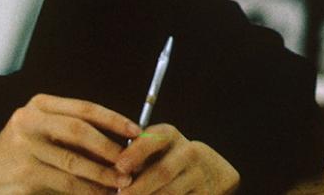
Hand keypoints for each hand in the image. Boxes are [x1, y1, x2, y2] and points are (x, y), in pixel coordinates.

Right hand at [0, 94, 141, 193]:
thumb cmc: (24, 151)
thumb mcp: (44, 131)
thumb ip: (74, 133)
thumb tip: (121, 143)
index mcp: (39, 105)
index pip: (83, 108)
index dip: (113, 120)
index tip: (136, 132)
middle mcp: (30, 121)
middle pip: (79, 131)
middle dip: (110, 148)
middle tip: (132, 162)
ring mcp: (26, 147)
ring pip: (75, 162)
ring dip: (103, 174)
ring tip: (123, 183)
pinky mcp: (26, 173)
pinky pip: (66, 183)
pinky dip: (88, 190)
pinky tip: (101, 193)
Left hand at [114, 124, 238, 194]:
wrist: (208, 168)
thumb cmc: (166, 155)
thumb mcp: (155, 146)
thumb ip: (136, 153)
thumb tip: (116, 172)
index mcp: (170, 134)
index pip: (152, 140)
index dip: (135, 153)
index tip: (119, 166)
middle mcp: (188, 152)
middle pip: (163, 172)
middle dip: (140, 186)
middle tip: (121, 194)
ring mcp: (198, 175)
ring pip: (171, 192)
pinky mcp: (203, 194)